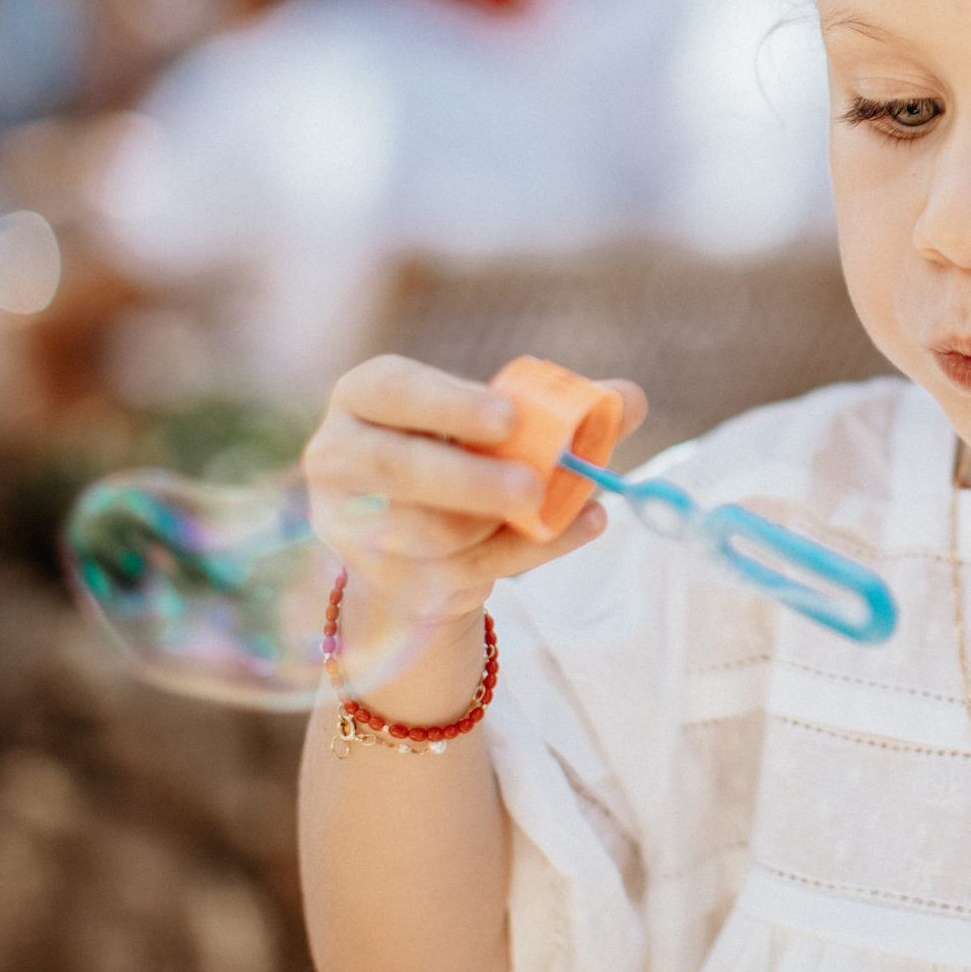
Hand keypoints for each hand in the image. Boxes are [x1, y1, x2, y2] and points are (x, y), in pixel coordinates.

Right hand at [303, 354, 648, 634]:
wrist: (421, 546)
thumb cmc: (466, 458)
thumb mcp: (501, 426)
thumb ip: (565, 408)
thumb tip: (630, 398)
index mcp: (365, 398)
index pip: (392, 389)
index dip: (447, 403)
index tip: (507, 418)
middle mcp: (339, 456)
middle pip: (396, 468)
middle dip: (468, 479)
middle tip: (530, 488)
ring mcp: (352, 527)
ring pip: (427, 532)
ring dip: (497, 523)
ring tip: (548, 504)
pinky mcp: (385, 582)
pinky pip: (460, 572)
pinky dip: (528, 551)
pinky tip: (581, 527)